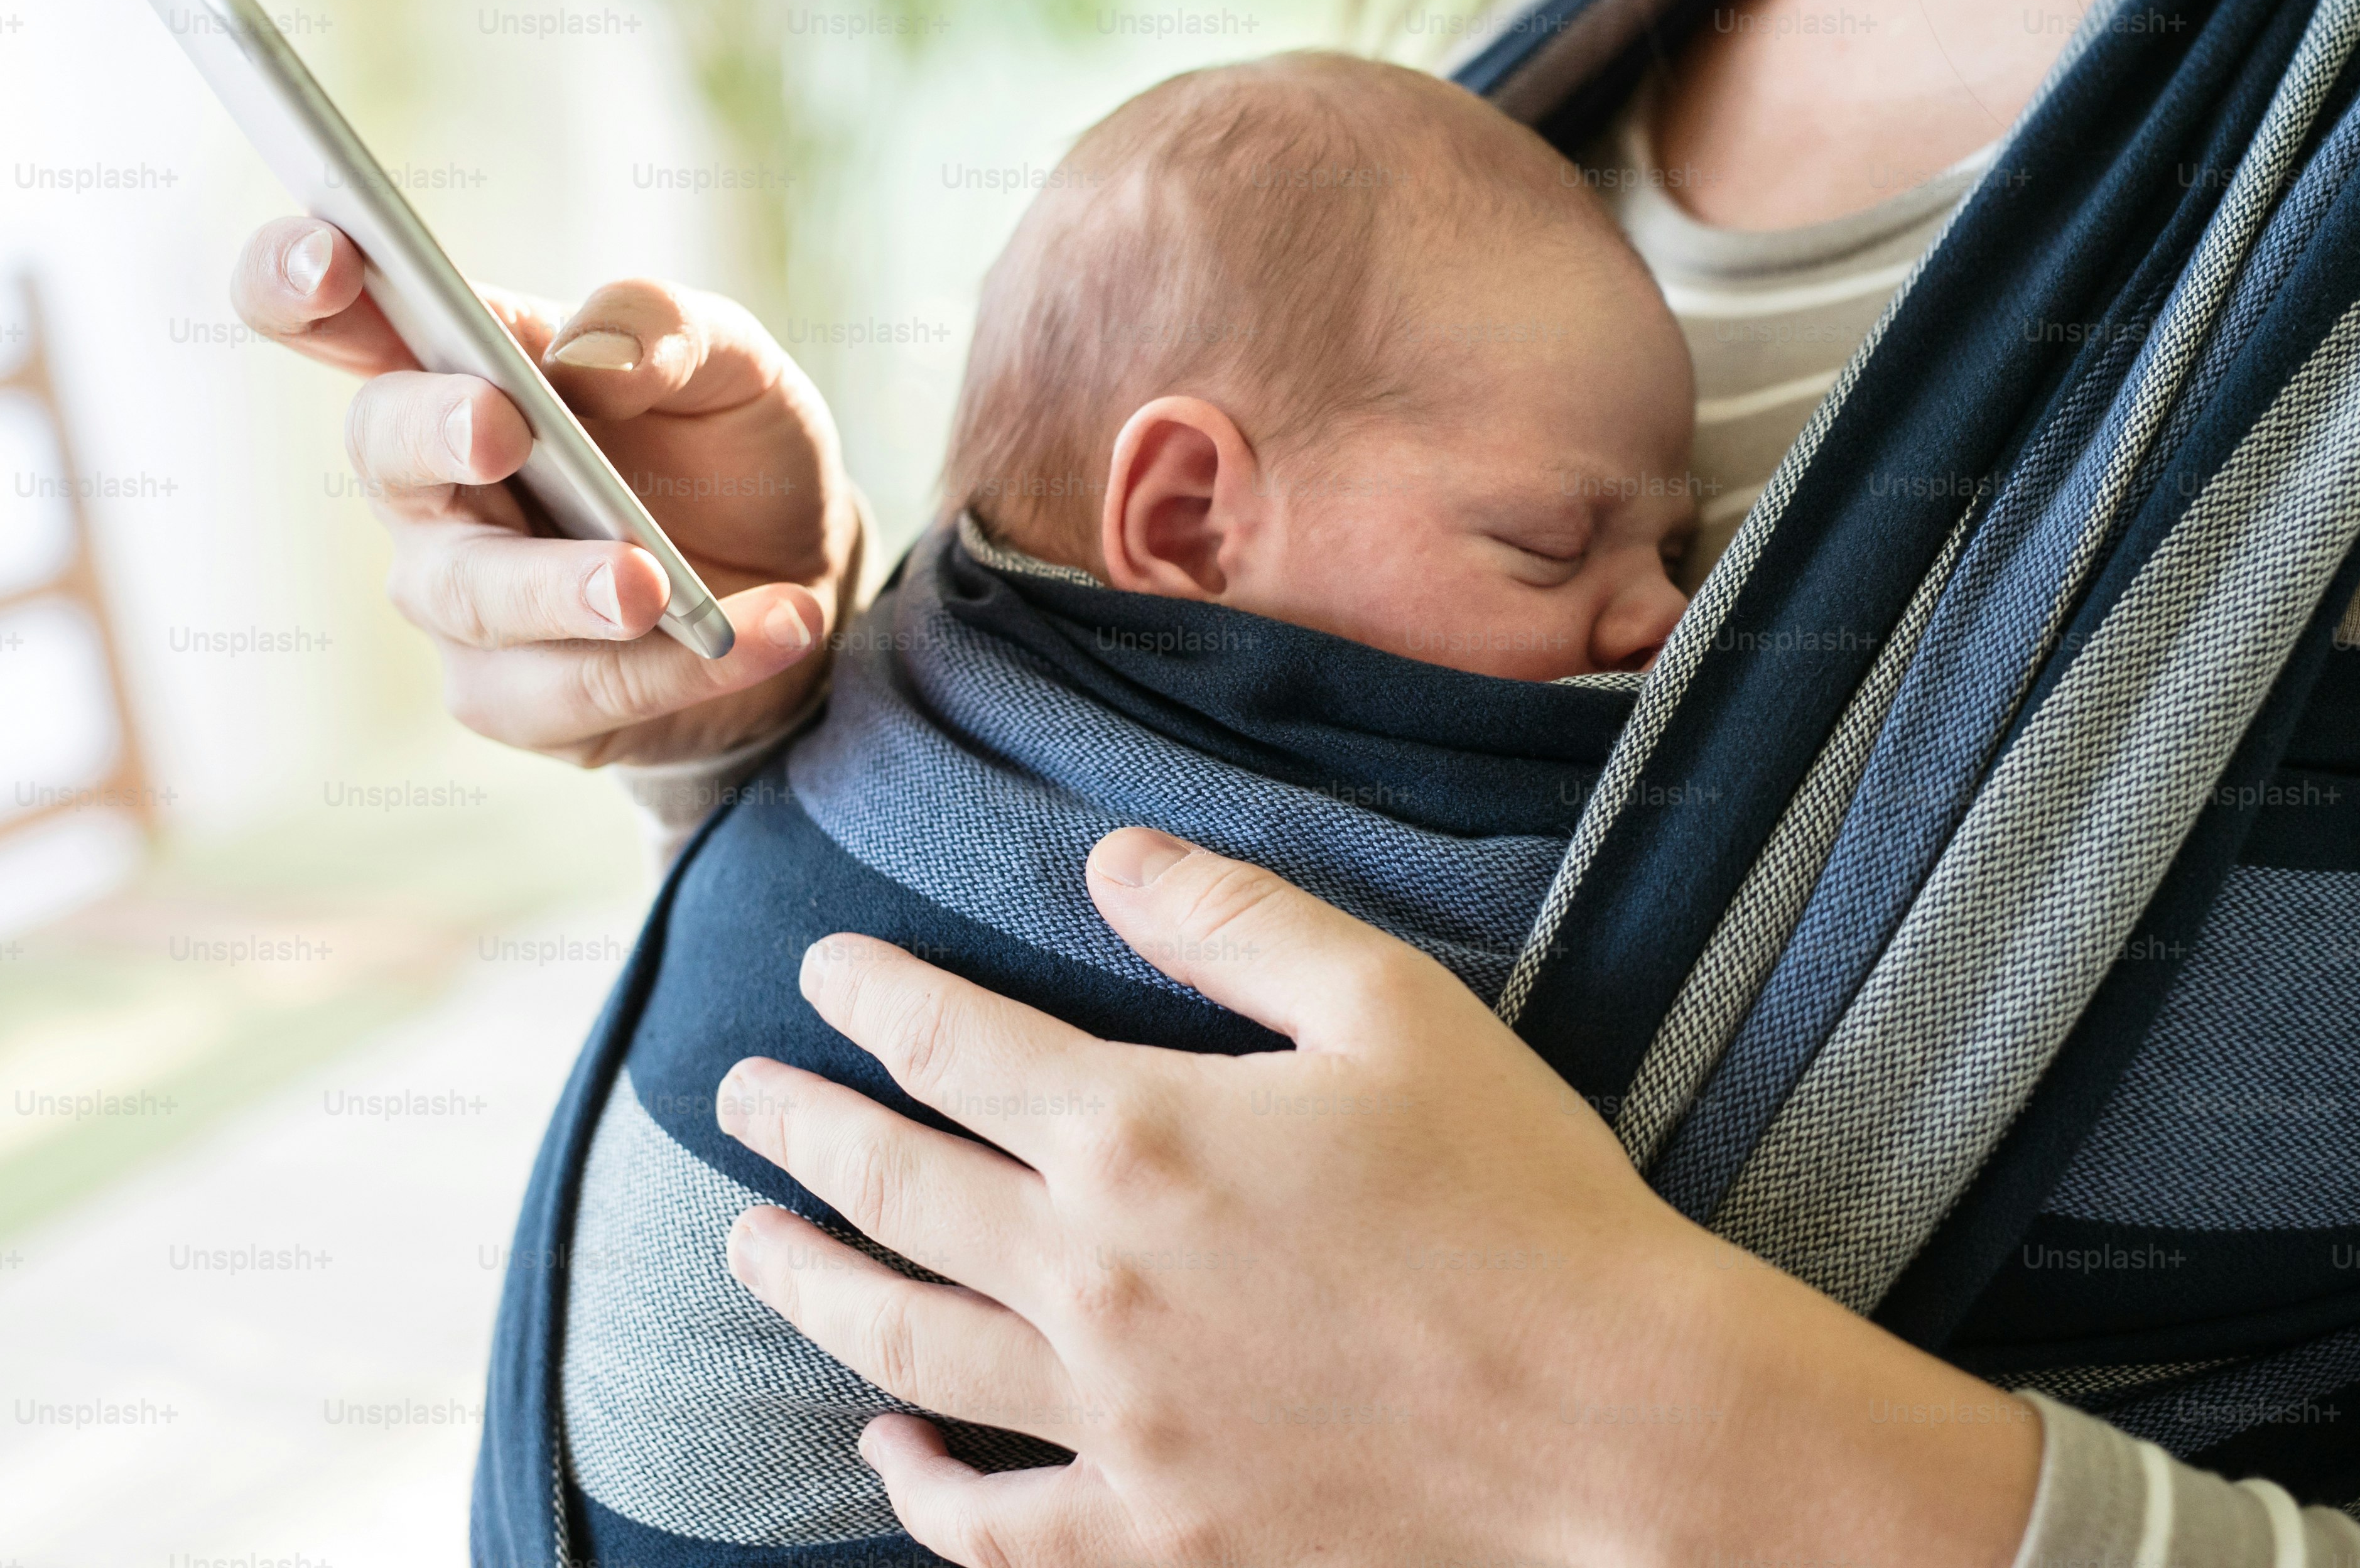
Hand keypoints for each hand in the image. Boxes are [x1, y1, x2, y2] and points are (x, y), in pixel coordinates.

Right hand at [230, 217, 853, 764]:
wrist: (801, 580)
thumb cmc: (729, 451)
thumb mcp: (733, 364)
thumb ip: (666, 329)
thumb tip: (592, 359)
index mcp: (461, 366)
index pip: (334, 315)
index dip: (297, 281)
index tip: (331, 259)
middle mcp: (432, 482)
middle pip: (382, 450)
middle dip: (436, 434)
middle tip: (501, 427)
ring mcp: (459, 595)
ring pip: (475, 595)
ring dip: (567, 587)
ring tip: (655, 583)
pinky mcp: (513, 697)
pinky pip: (574, 692)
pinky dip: (678, 666)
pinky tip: (777, 629)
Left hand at [716, 831, 2042, 1567]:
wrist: (1619, 1419)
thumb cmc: (1522, 1197)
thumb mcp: (1394, 1008)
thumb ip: (1234, 920)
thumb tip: (1108, 859)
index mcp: (1141, 1136)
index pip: (948, 1045)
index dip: (870, 999)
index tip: (823, 972)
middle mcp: (1093, 1281)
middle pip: (893, 1188)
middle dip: (801, 1129)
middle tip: (740, 1096)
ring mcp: (1114, 1424)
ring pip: (903, 1346)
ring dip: (808, 1285)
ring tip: (752, 1242)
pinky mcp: (1162, 1535)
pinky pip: (995, 1528)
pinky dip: (919, 1491)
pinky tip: (881, 1450)